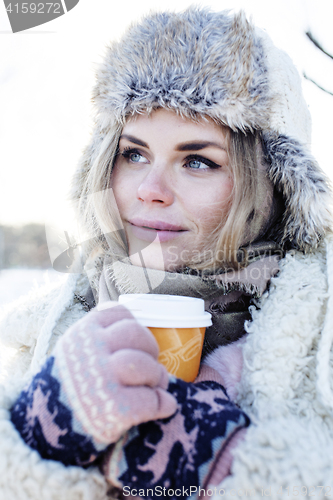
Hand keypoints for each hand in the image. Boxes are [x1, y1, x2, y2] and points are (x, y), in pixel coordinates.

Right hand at [52, 305, 176, 445]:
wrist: (42, 430)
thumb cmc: (66, 388)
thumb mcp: (73, 352)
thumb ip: (98, 339)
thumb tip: (138, 334)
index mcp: (82, 332)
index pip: (119, 312)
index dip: (135, 326)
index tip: (136, 343)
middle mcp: (92, 350)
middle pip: (137, 334)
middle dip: (150, 350)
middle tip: (150, 367)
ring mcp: (103, 379)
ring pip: (145, 364)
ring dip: (157, 376)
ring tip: (156, 387)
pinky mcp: (114, 409)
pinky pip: (150, 400)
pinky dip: (162, 403)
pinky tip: (165, 406)